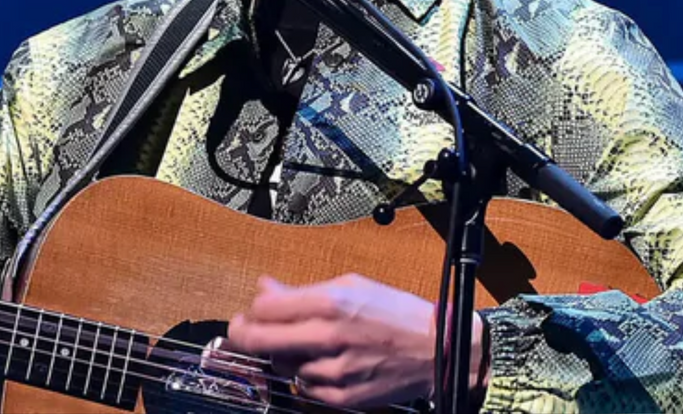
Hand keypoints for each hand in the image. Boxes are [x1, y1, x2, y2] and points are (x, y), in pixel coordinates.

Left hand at [225, 273, 483, 409]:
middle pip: (260, 341)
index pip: (264, 309)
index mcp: (331, 302)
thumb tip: (264, 288)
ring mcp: (335, 370)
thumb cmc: (396, 313)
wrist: (438, 351)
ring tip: (302, 344)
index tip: (251, 312)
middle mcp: (329, 337)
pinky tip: (321, 363)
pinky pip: (305, 387)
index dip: (251, 310)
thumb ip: (301, 291)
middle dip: (245, 335)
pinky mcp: (343, 396)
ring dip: (283, 355)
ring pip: (282, 365)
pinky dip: (306, 375)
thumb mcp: (350, 285)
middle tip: (244, 332)